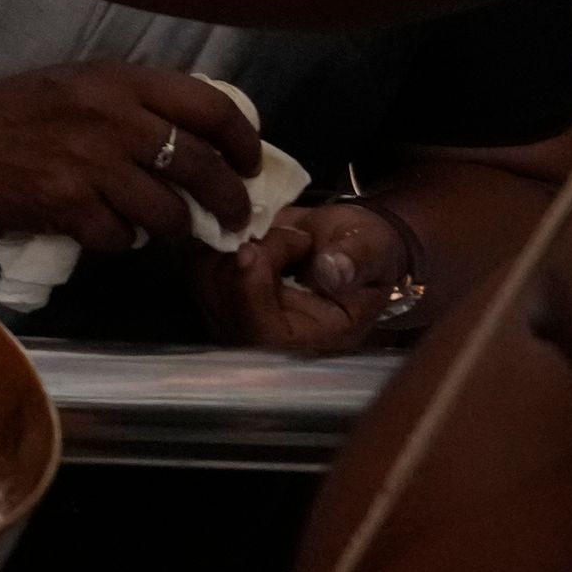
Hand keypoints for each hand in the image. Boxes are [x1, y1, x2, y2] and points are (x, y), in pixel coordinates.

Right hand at [0, 63, 264, 248]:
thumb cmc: (16, 110)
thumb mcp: (79, 83)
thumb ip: (135, 101)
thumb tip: (199, 137)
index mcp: (119, 80)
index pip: (210, 107)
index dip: (243, 141)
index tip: (249, 164)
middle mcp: (112, 118)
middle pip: (200, 166)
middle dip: (229, 201)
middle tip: (234, 218)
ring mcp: (90, 164)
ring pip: (168, 213)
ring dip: (177, 230)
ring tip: (171, 232)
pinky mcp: (67, 207)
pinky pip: (122, 239)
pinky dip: (122, 242)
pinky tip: (109, 231)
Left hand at [194, 202, 408, 352]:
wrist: (345, 241)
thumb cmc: (363, 249)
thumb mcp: (374, 249)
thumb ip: (356, 260)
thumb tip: (330, 270)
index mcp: (313, 342)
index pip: (262, 333)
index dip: (248, 290)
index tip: (253, 248)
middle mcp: (268, 341)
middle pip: (222, 308)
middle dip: (239, 258)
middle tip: (281, 232)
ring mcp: (236, 319)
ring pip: (204, 282)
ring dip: (228, 245)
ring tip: (274, 232)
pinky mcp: (217, 292)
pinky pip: (196, 264)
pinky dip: (214, 239)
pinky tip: (249, 229)